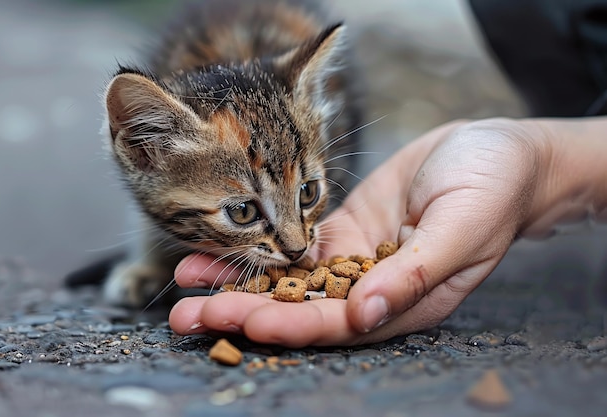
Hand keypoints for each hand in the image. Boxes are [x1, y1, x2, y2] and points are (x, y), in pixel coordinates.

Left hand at [169, 117, 605, 346]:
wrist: (493, 150)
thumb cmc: (493, 186)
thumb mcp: (462, 226)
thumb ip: (415, 273)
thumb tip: (367, 312)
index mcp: (406, 300)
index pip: (340, 322)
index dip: (292, 323)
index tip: (244, 320)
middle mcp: (373, 288)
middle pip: (302, 308)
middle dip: (245, 312)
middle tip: (189, 317)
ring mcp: (354, 259)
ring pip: (288, 280)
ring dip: (239, 282)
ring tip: (186, 286)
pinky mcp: (342, 231)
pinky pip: (292, 246)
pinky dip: (256, 249)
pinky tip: (216, 249)